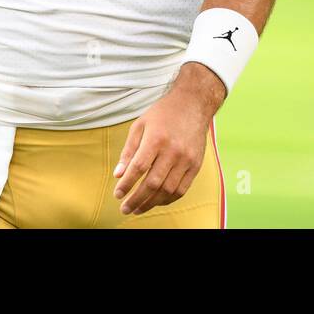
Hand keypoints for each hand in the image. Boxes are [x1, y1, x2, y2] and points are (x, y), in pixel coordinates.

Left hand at [112, 63, 224, 215]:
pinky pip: (182, 190)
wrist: (193, 104)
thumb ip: (128, 150)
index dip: (127, 184)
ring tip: (138, 208)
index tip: (117, 194)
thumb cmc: (163, 114)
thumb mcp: (140, 125)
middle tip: (125, 209)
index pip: (138, 168)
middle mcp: (173, 151)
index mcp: (156, 139)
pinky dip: (168, 199)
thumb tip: (118, 174)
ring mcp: (186, 159)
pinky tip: (156, 201)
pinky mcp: (196, 165)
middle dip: (136, 199)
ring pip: (167, 190)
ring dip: (151, 203)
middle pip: (153, 183)